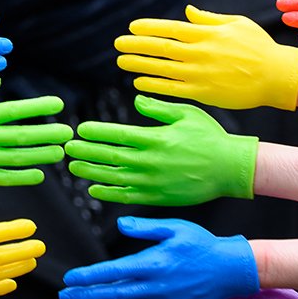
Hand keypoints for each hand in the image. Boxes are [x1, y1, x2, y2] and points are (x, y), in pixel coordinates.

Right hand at [0, 75, 71, 187]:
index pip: (16, 109)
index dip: (39, 107)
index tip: (59, 104)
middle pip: (23, 135)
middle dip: (48, 133)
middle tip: (68, 132)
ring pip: (18, 158)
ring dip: (42, 155)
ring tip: (60, 152)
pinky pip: (5, 178)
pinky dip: (24, 176)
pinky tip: (38, 174)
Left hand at [59, 216, 258, 298]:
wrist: (230, 271)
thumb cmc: (202, 246)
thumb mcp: (175, 227)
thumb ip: (145, 227)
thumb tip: (121, 224)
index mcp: (155, 263)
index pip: (114, 272)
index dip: (89, 277)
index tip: (70, 278)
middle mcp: (156, 287)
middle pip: (112, 295)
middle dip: (85, 296)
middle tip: (64, 296)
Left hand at [65, 94, 257, 204]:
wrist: (230, 169)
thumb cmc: (210, 137)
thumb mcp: (187, 114)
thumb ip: (159, 109)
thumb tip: (136, 101)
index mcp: (156, 138)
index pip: (118, 135)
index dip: (96, 132)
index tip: (80, 129)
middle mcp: (150, 161)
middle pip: (109, 156)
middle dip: (85, 152)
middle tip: (67, 148)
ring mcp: (152, 182)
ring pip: (113, 177)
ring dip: (90, 172)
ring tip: (73, 167)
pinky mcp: (156, 197)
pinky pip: (126, 196)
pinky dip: (108, 193)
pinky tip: (94, 188)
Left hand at [115, 5, 297, 110]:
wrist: (277, 76)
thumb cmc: (259, 47)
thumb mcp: (237, 23)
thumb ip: (209, 19)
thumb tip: (187, 12)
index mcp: (208, 34)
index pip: (171, 28)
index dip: (149, 28)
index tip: (132, 27)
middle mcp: (200, 53)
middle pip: (161, 48)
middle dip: (136, 45)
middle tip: (118, 44)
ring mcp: (200, 74)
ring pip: (162, 68)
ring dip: (139, 64)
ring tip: (121, 61)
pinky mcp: (203, 93)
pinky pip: (172, 88)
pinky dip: (154, 84)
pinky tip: (139, 81)